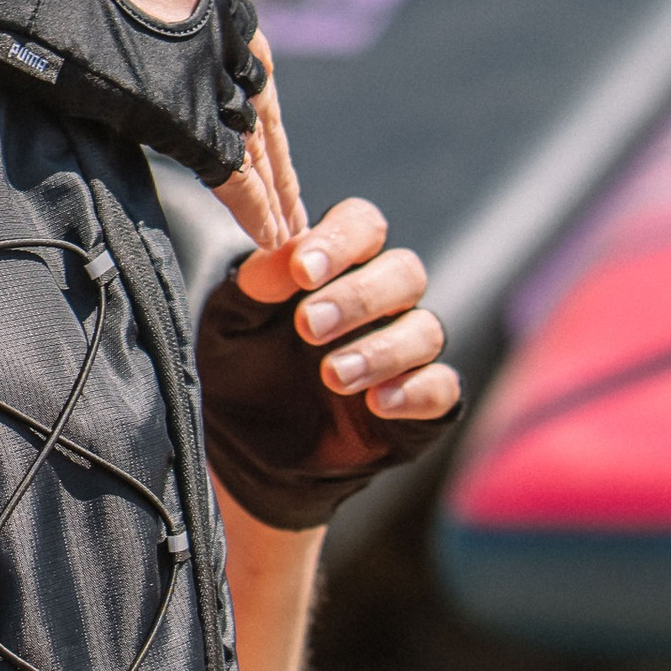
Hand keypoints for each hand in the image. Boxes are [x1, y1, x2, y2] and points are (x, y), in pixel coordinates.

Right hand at [67, 0, 300, 252]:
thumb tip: (114, 19)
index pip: (243, 55)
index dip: (249, 102)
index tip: (260, 135)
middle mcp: (216, 17)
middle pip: (258, 98)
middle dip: (275, 152)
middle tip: (290, 197)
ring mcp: (202, 62)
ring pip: (255, 136)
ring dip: (273, 187)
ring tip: (288, 228)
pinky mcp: (178, 107)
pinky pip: (231, 166)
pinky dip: (253, 205)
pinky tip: (266, 233)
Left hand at [198, 196, 461, 530]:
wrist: (246, 444)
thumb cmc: (241, 367)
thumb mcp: (229, 327)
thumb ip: (252, 288)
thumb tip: (284, 259)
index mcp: (336, 265)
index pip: (362, 225)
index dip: (340, 241)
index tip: (303, 271)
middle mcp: (381, 301)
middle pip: (404, 273)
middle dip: (358, 298)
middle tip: (308, 327)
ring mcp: (405, 351)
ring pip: (426, 330)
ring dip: (380, 350)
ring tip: (331, 375)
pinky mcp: (421, 403)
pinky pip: (442, 387)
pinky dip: (415, 392)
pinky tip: (377, 402)